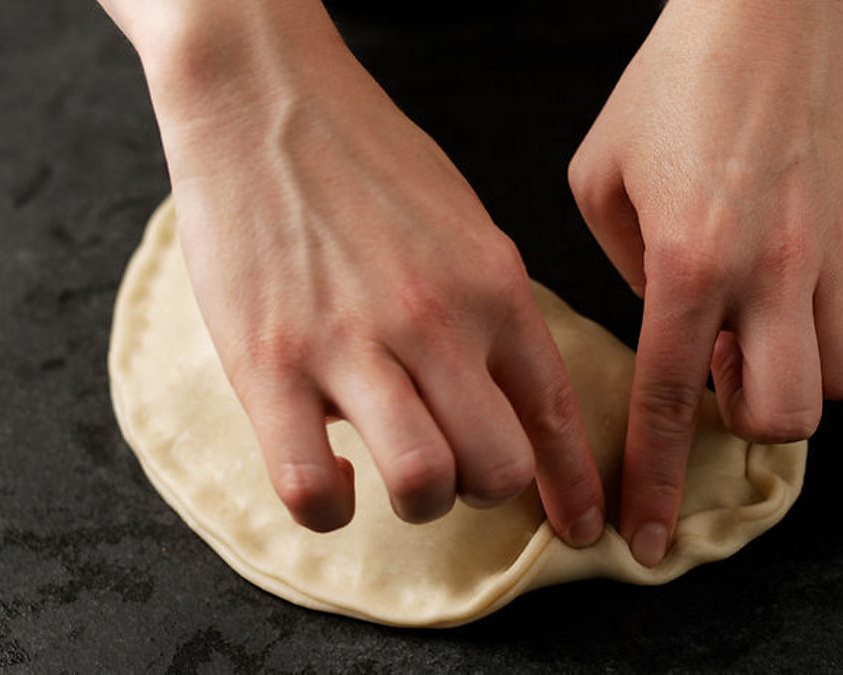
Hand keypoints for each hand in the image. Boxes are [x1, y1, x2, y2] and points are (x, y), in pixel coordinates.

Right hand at [122, 2, 604, 543]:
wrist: (263, 95)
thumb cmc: (365, 157)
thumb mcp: (463, 223)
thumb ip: (489, 306)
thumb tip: (497, 384)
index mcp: (492, 285)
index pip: (554, 410)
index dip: (574, 484)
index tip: (580, 526)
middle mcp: (436, 321)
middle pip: (498, 465)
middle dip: (488, 491)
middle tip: (460, 473)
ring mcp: (352, 345)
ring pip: (422, 483)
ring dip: (418, 501)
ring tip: (396, 475)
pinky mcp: (269, 364)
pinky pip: (311, 486)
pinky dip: (329, 507)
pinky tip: (332, 481)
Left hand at [568, 0, 842, 565]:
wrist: (762, 16)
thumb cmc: (668, 90)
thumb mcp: (599, 178)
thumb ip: (619, 269)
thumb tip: (666, 326)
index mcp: (685, 262)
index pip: (667, 403)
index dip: (653, 483)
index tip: (644, 541)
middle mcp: (770, 271)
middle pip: (784, 414)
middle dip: (747, 417)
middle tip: (724, 366)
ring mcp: (840, 251)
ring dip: (804, 372)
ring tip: (775, 323)